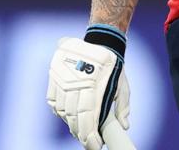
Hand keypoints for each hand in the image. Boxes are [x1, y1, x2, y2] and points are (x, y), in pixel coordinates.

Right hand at [48, 31, 129, 149]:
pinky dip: (60, 111)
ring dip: (71, 123)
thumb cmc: (113, 65)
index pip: (88, 119)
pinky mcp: (54, 75)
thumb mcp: (122, 84)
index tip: (94, 145)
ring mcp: (62, 79)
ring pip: (63, 111)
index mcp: (94, 87)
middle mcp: (76, 84)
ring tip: (79, 129)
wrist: (100, 40)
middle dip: (81, 133)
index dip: (89, 136)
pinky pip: (53, 100)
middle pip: (74, 118)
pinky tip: (68, 115)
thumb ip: (122, 106)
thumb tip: (125, 126)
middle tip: (88, 140)